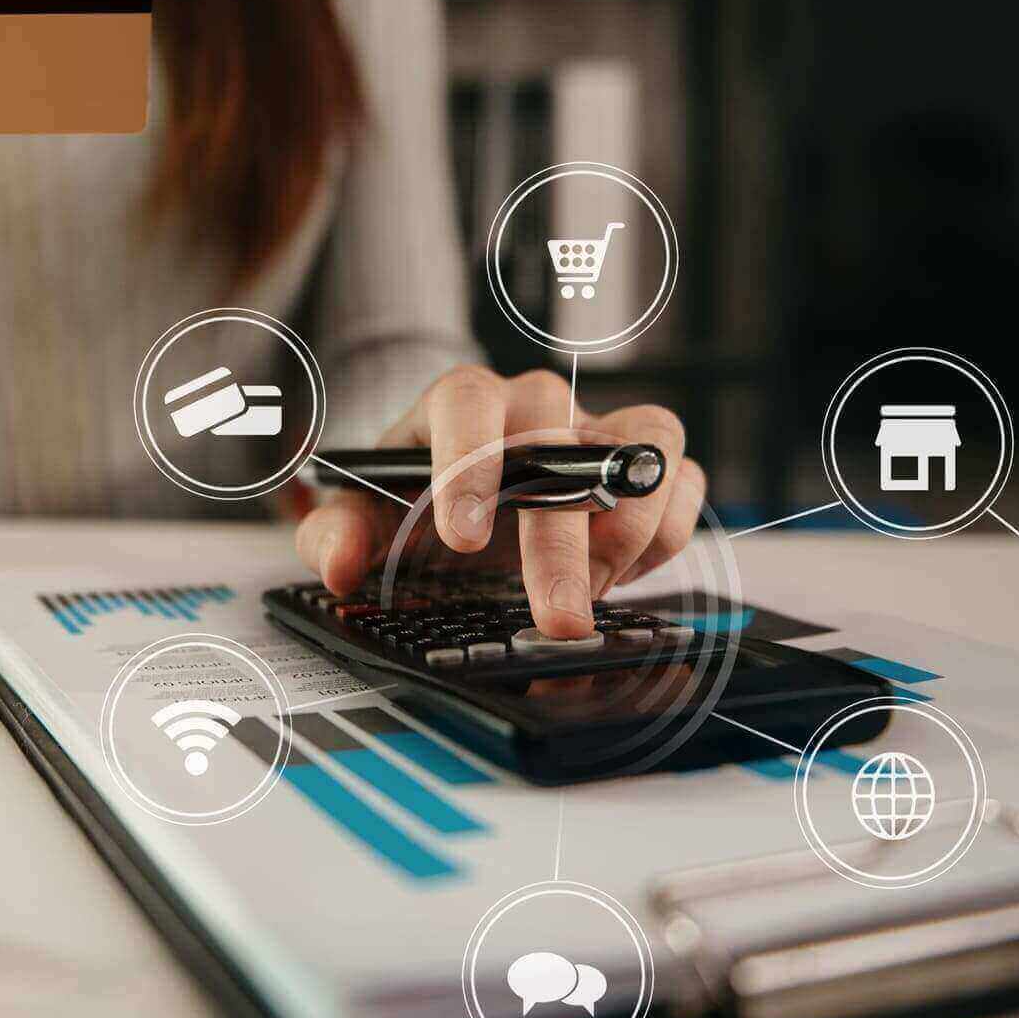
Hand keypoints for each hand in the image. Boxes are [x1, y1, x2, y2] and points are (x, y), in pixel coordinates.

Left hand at [295, 367, 706, 637]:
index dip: (470, 462)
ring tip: (594, 592)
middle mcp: (536, 406)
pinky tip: (622, 576)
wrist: (462, 500)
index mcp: (460, 403)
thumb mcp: (361, 519)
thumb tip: (340, 563)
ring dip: (628, 528)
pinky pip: (683, 480)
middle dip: (559, 540)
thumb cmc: (414, 500)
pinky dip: (667, 533)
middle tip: (556, 616)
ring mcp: (598, 430)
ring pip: (644, 444)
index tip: (463, 536)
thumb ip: (336, 535)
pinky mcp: (646, 465)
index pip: (468, 401)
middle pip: (560, 441)